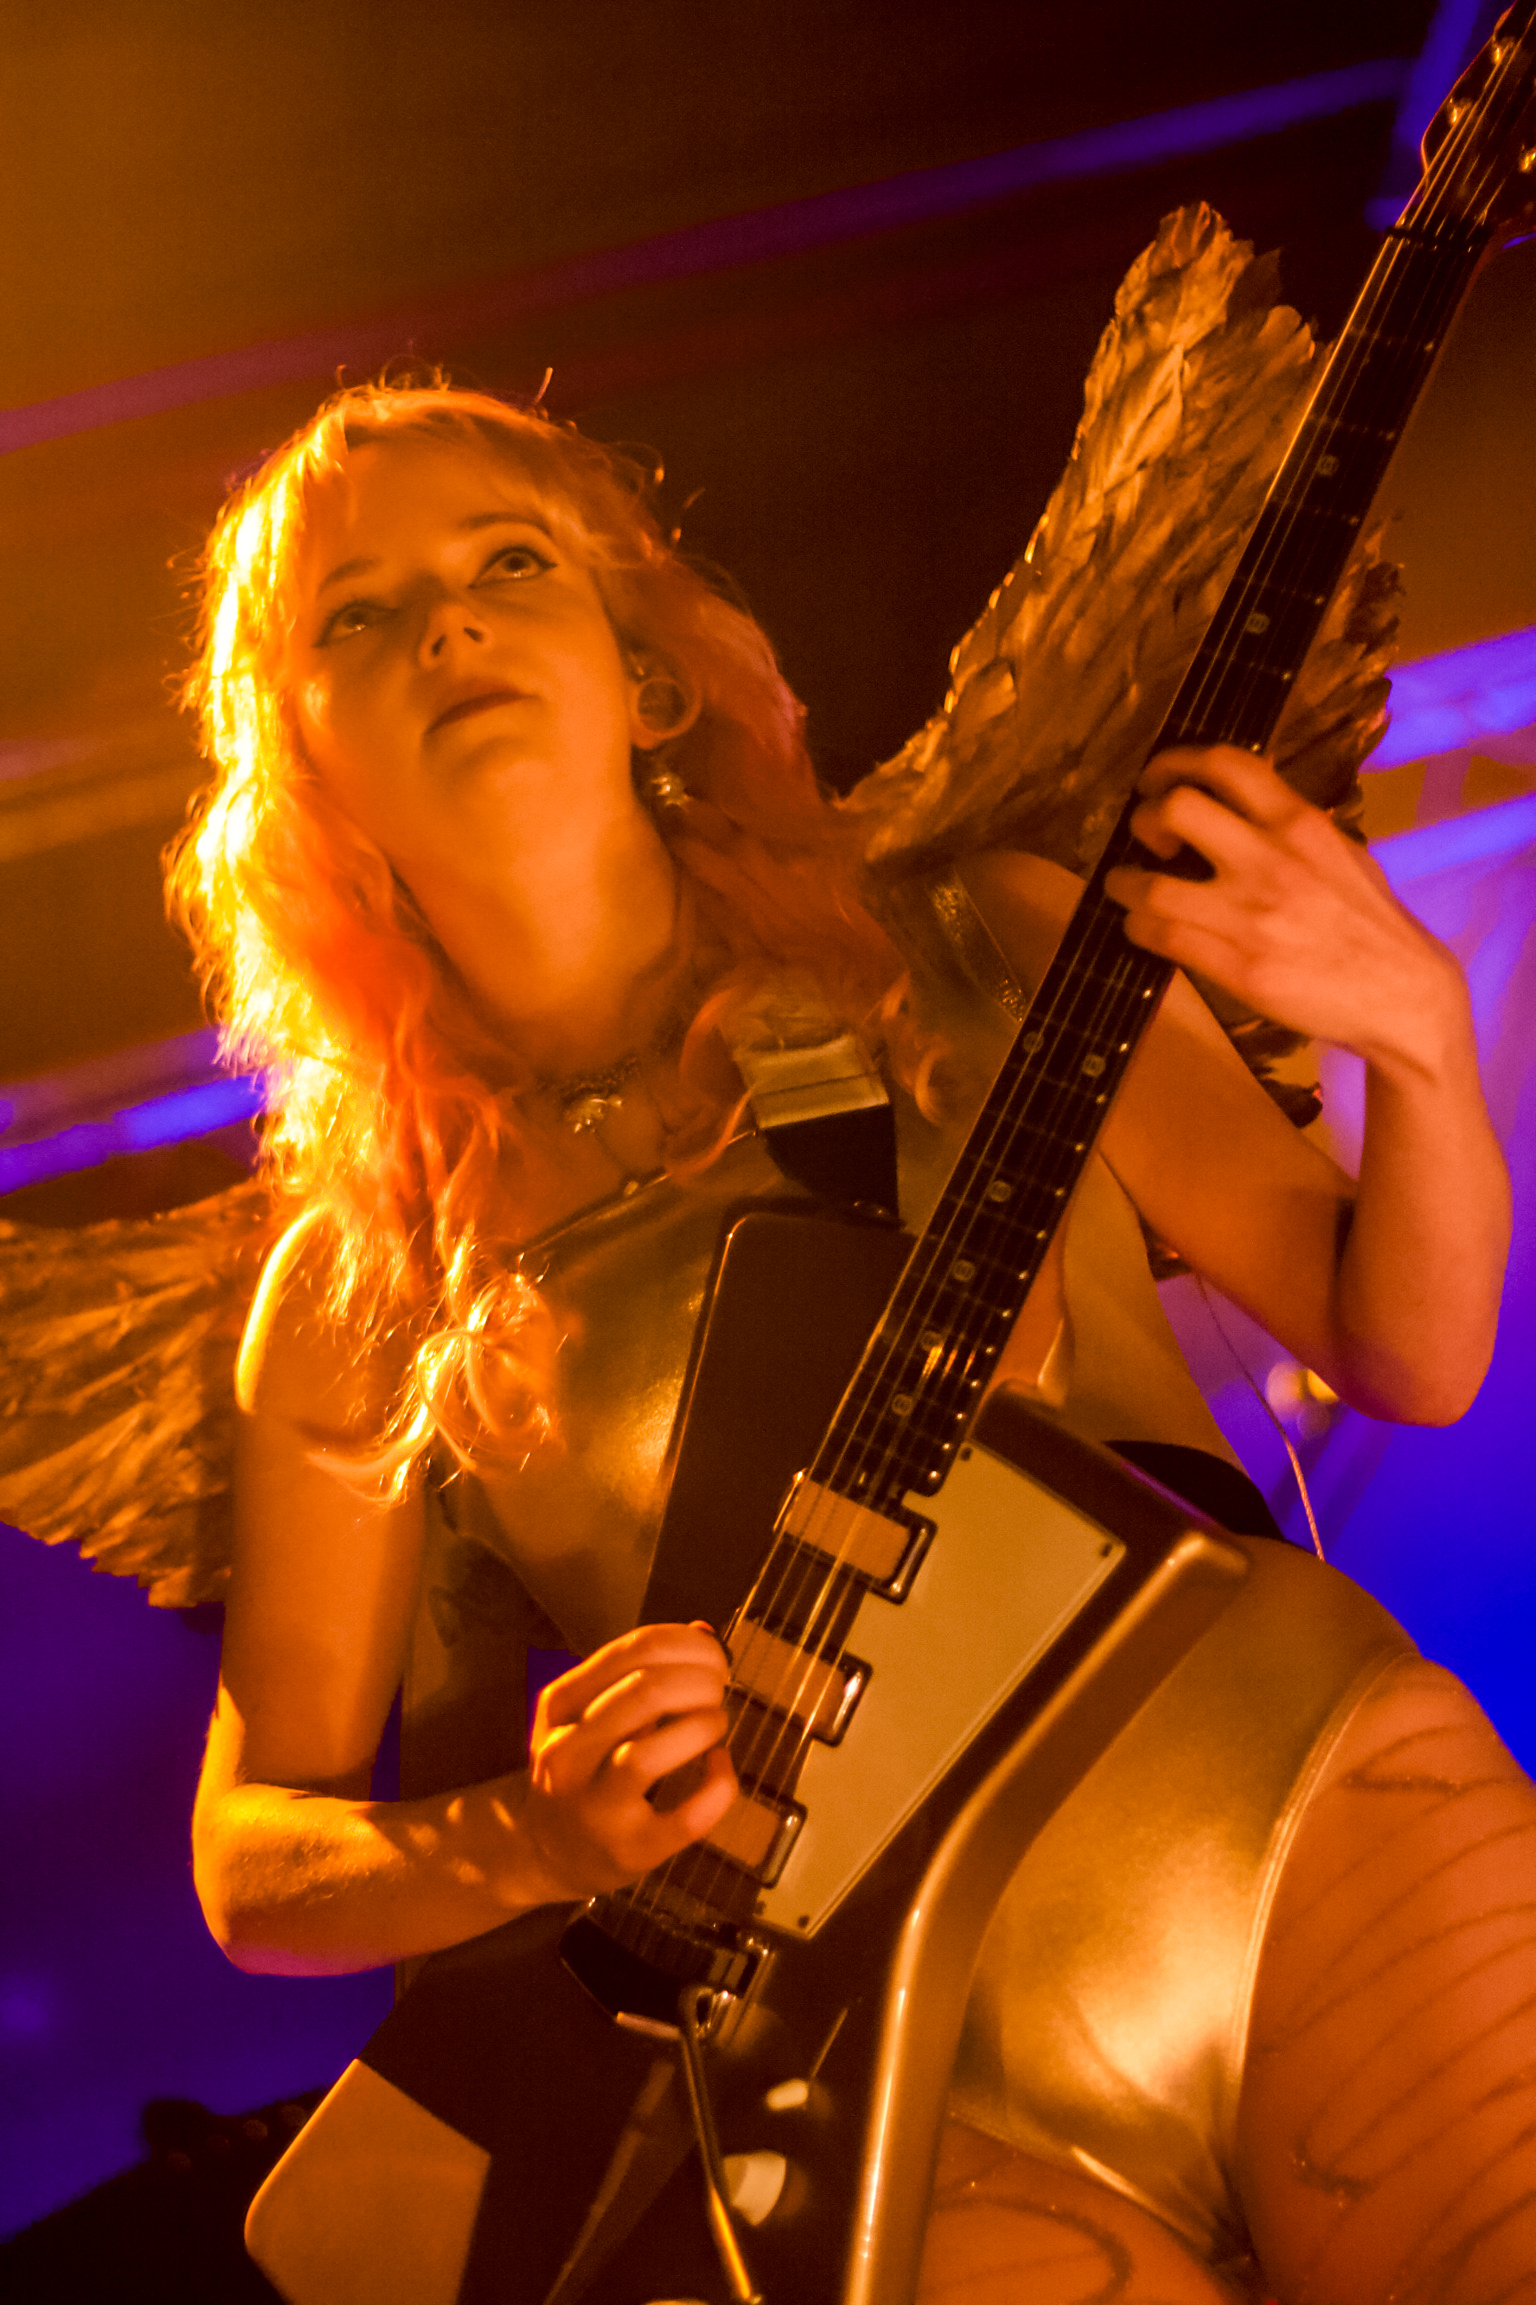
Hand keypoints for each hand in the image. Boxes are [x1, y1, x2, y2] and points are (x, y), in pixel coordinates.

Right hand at [519, 1621, 736, 1900]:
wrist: (546, 1852)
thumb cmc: (582, 1768)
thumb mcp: (590, 1712)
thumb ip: (641, 1671)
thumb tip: (704, 1632)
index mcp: (560, 1705)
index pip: (632, 1651)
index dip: (687, 1645)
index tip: (713, 1657)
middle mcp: (567, 1754)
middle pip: (644, 1693)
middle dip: (701, 1681)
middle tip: (720, 1689)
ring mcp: (595, 1807)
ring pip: (649, 1753)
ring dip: (702, 1725)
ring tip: (716, 1723)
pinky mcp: (631, 1850)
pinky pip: (687, 1818)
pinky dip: (718, 1786)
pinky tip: (719, 1766)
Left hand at [1104, 747, 1467, 1077]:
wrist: (1402, 993)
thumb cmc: (1370, 922)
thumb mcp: (1340, 853)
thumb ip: (1291, 829)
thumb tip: (1241, 810)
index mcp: (1299, 823)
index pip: (1226, 763)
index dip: (1175, 761)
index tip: (1156, 779)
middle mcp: (1270, 859)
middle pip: (1176, 808)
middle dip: (1145, 817)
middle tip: (1147, 836)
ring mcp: (1250, 915)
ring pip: (1150, 884)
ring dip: (1122, 882)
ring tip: (1125, 887)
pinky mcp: (1237, 966)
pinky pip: (1162, 935)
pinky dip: (1137, 925)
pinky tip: (1141, 925)